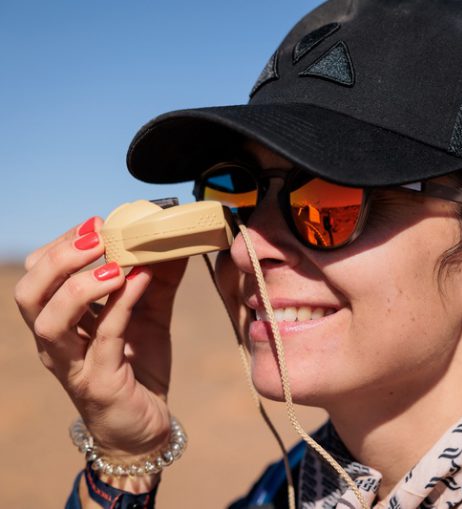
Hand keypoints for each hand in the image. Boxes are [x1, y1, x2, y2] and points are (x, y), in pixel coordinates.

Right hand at [14, 216, 187, 466]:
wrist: (146, 425)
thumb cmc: (138, 367)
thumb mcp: (149, 315)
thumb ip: (157, 280)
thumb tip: (174, 241)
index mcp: (60, 320)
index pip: (39, 274)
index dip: (62, 244)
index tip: (97, 223)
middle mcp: (55, 342)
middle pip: (29, 293)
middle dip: (59, 258)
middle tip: (97, 235)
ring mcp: (72, 364)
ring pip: (50, 320)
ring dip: (79, 285)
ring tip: (114, 265)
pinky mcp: (98, 382)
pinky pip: (102, 338)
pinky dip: (121, 305)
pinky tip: (141, 280)